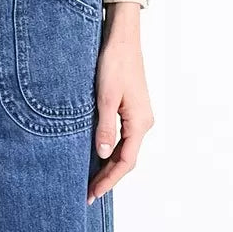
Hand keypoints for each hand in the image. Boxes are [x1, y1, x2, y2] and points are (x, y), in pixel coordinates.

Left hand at [87, 8, 153, 204]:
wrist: (122, 38)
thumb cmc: (115, 63)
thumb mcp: (105, 97)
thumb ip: (105, 127)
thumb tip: (104, 155)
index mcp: (140, 123)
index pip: (126, 162)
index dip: (109, 180)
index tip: (93, 193)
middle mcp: (143, 122)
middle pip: (127, 158)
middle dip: (108, 176)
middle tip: (88, 192)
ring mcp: (139, 115)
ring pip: (125, 148)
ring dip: (109, 163)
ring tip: (91, 178)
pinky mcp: (132, 107)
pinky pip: (123, 135)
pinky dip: (111, 148)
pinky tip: (98, 152)